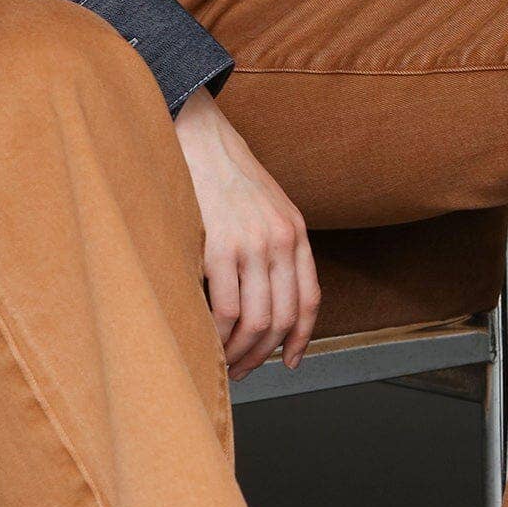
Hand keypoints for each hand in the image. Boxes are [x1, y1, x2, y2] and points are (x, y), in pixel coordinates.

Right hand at [174, 84, 320, 379]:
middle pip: (283, 318)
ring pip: (256, 321)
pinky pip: (225, 309)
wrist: (198, 137)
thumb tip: (267, 297)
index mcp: (295, 231)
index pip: (309, 299)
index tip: (290, 360)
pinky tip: (210, 341)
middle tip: (245, 369)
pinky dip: (218, 335)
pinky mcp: (219, 247)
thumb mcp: (267, 205)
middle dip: (263, 354)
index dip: (301, 338)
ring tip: (225, 361)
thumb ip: (274, 244)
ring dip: (240, 352)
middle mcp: (281, 240)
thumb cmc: (225, 172)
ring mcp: (252, 245)